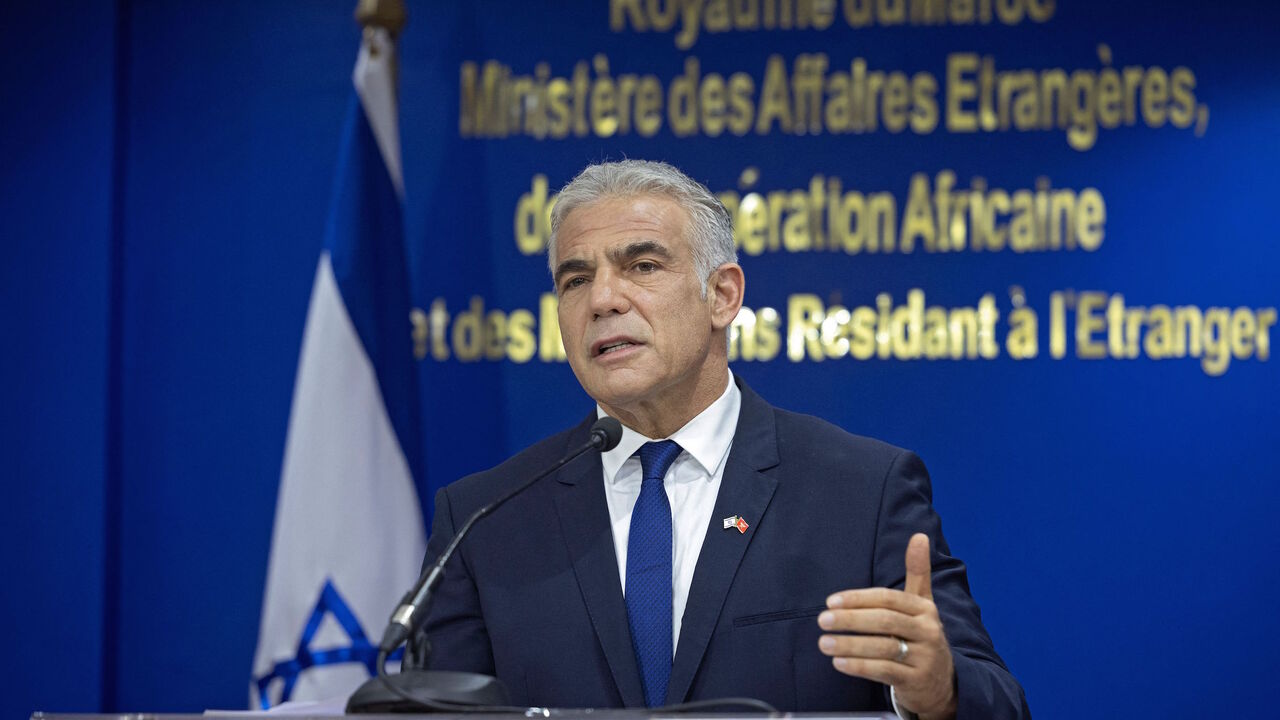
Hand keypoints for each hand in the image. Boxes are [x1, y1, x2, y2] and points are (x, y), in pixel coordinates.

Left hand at [818, 533, 956, 719]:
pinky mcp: (916, 681)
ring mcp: (924, 657)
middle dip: (850, 619)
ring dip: (850, 645)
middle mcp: (927, 631)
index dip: (858, 599)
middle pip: (884, 621)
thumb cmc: (921, 636)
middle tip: (822, 620)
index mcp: (924, 609)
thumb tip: (918, 536)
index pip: (887, 599)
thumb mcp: (923, 604)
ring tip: (824, 642)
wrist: (943, 682)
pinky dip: (860, 667)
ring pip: (883, 648)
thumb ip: (918, 571)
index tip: (831, 601)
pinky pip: (885, 672)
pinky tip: (839, 663)